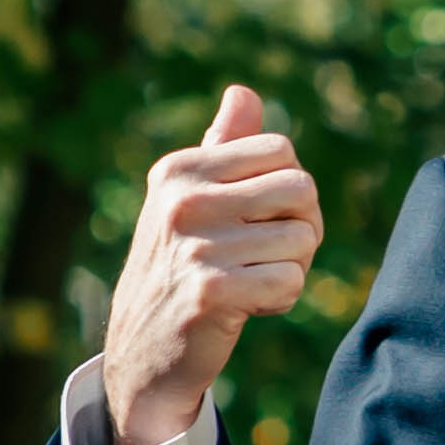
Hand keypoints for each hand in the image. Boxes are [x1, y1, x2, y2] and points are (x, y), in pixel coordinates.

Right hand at [96, 84, 324, 444]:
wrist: (142, 352)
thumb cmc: (178, 268)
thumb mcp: (188, 201)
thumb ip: (222, 148)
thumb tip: (244, 92)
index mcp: (179, 169)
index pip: (281, 151)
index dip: (288, 188)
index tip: (262, 219)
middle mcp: (183, 200)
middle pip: (301, 190)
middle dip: (302, 226)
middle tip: (272, 254)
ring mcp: (196, 245)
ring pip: (302, 240)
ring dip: (291, 269)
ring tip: (252, 283)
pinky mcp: (212, 291)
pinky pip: (290, 282)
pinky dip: (280, 300)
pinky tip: (246, 309)